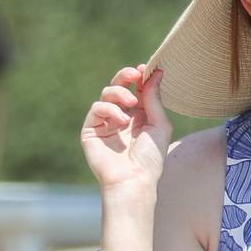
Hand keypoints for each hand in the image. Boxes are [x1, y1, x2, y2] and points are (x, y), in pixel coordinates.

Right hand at [80, 66, 170, 192]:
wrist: (133, 180)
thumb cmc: (150, 158)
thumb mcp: (159, 125)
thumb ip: (154, 99)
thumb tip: (155, 72)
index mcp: (141, 116)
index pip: (138, 89)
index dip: (141, 77)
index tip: (146, 69)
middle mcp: (123, 117)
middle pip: (120, 87)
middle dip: (126, 76)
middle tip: (134, 74)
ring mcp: (106, 123)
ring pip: (106, 94)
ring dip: (119, 93)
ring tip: (131, 103)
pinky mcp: (91, 130)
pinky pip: (96, 108)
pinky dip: (109, 108)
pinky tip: (121, 119)